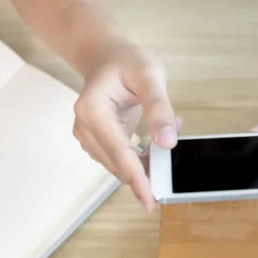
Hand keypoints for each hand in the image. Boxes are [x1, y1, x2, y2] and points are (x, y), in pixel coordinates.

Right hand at [72, 40, 179, 212]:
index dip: (137, 178)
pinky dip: (141, 154)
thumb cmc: (126, 61)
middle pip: (118, 163)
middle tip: (173, 156)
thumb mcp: (150, 75)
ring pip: (120, 164)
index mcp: (93, 110)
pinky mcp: (96, 142)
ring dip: (147, 158)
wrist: (106, 57)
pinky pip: (121, 158)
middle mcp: (84, 127)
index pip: (119, 152)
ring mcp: (88, 137)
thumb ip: (159, 108)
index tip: (149, 200)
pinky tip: (157, 136)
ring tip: (168, 128)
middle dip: (147, 169)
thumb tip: (168, 143)